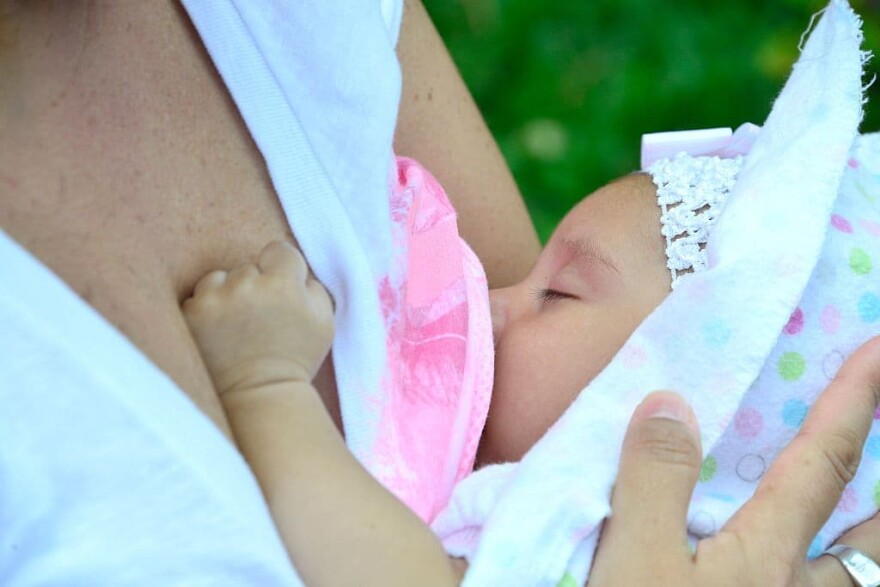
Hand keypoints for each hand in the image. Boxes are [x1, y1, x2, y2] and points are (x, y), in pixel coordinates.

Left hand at [183, 241, 333, 394]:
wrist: (258, 396)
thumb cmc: (296, 359)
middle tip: (259, 319)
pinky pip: (196, 299)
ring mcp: (213, 299)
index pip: (279, 251)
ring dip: (225, 295)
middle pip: (247, 267)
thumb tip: (299, 271)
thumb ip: (314, 286)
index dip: (282, 271)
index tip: (280, 293)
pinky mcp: (190, 315)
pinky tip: (218, 335)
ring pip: (218, 279)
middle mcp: (246, 285)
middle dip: (254, 286)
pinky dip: (205, 313)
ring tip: (236, 327)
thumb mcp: (325, 322)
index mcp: (283, 283)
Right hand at [589, 337, 879, 585]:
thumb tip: (670, 403)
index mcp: (768, 555)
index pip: (823, 461)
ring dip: (860, 543)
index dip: (855, 401)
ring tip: (853, 515)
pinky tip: (788, 566)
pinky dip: (819, 573)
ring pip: (851, 576)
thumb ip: (655, 481)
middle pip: (868, 539)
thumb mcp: (636, 559)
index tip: (877, 348)